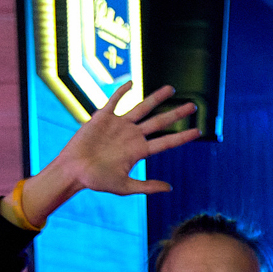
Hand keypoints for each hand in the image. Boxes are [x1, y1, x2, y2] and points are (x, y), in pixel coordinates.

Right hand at [34, 83, 196, 213]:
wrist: (74, 170)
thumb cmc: (97, 180)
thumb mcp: (124, 187)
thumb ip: (147, 186)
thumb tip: (169, 188)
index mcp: (139, 151)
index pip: (166, 142)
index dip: (182, 137)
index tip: (198, 131)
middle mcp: (133, 136)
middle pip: (160, 122)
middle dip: (176, 114)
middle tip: (193, 106)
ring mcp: (119, 125)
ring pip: (142, 108)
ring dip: (156, 98)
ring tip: (171, 89)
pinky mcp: (103, 117)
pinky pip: (114, 101)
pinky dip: (122, 91)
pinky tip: (132, 83)